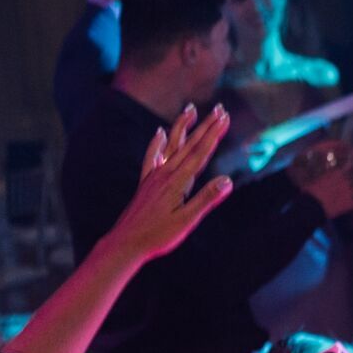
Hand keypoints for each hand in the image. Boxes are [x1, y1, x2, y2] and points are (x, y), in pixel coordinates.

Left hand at [112, 104, 232, 261]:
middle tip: (220, 109)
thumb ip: (206, 199)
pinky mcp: (146, 182)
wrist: (125, 243)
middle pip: (189, 145)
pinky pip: (153, 156)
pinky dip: (157, 142)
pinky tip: (159, 132)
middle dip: (206, 126)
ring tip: (191, 109)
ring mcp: (154, 176)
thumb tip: (227, 181)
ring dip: (183, 126)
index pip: (200, 154)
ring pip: (172, 144)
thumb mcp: (186, 221)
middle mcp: (165, 173)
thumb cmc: (157, 236)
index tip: (225, 119)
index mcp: (177, 182)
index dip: (214, 135)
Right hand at [290, 151, 352, 218]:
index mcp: (337, 172)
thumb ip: (323, 175)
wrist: (312, 206)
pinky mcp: (350, 203)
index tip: (349, 172)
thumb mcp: (316, 179)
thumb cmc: (310, 192)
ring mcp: (349, 191)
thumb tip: (323, 172)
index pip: (350, 165)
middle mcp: (345, 180)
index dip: (350, 169)